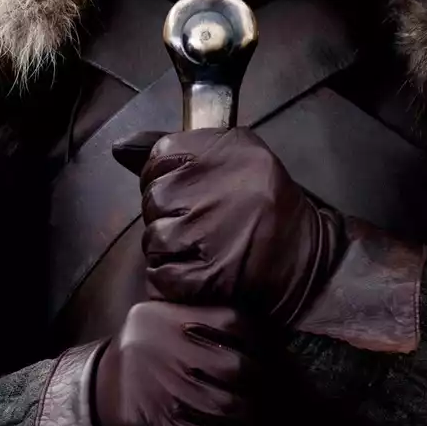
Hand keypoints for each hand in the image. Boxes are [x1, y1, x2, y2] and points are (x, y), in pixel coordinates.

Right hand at [91, 300, 258, 425]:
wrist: (98, 393)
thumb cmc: (143, 353)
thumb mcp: (159, 320)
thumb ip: (200, 317)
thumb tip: (262, 329)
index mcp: (167, 318)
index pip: (234, 323)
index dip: (262, 341)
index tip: (274, 355)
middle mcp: (167, 351)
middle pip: (237, 368)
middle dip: (264, 385)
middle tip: (281, 393)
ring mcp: (167, 391)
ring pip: (230, 407)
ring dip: (257, 419)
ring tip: (273, 422)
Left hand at [113, 127, 347, 324]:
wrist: (306, 261)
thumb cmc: (268, 209)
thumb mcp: (240, 157)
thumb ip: (184, 149)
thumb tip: (119, 146)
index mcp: (227, 150)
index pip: (160, 155)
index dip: (163, 176)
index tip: (180, 190)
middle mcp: (216, 186)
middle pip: (154, 198)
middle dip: (167, 214)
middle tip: (196, 224)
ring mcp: (209, 231)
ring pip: (154, 238)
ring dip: (169, 248)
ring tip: (199, 249)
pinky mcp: (208, 273)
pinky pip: (162, 274)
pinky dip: (172, 278)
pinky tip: (196, 272)